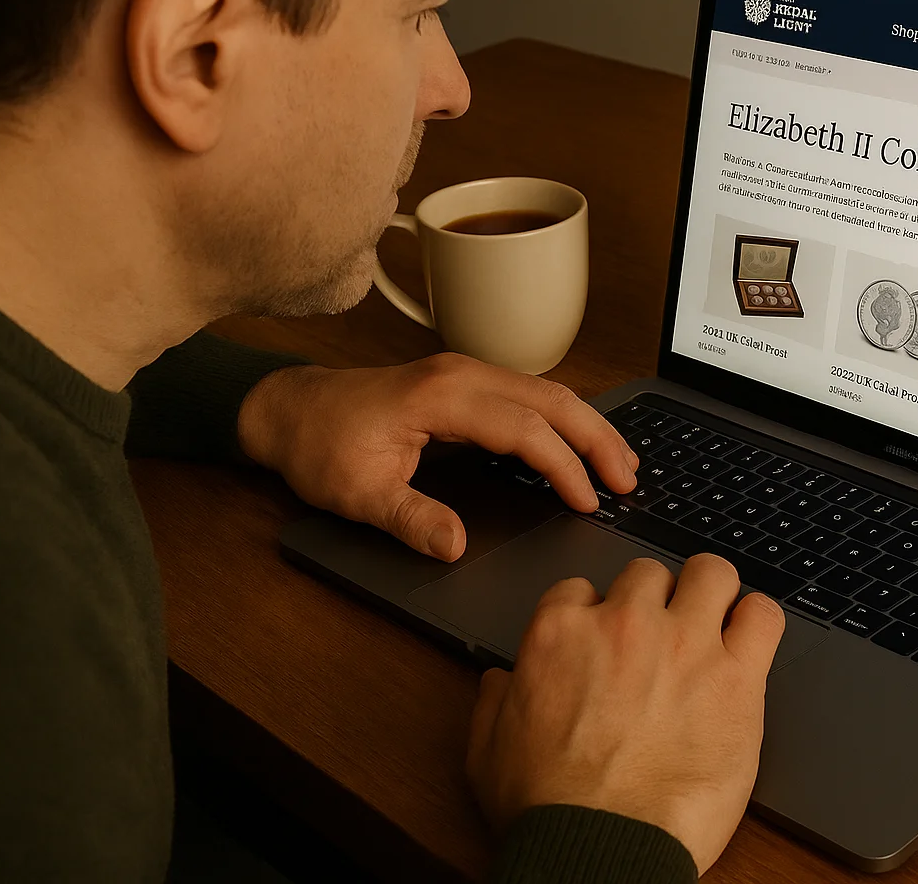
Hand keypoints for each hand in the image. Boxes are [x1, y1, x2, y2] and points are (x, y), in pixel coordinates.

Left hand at [236, 352, 637, 559]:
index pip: (525, 428)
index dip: (563, 466)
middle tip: (628, 481)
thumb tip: (455, 545)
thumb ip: (409, 519)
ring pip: (547, 392)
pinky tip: (579, 443)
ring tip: (621, 465)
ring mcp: (466, 372)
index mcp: (442, 395)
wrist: (289, 410)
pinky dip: (564, 419)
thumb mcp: (358, 494)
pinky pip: (530, 395)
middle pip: (552, 399)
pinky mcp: (465, 381)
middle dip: (597, 439)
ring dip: (587, 426)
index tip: (587, 502)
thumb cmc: (321, 446)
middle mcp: (462, 374)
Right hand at [467, 555, 784, 874]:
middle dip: (654, 600)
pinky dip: (757, 622)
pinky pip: (763, 616)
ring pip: (711, 573)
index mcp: (560, 633)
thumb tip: (501, 681)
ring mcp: (685, 643)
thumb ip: (494, 701)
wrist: (600, 849)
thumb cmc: (547, 809)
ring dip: (710, 594)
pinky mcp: (737, 676)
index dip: (595, 615)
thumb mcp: (487, 751)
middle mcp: (625, 623)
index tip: (605, 641)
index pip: (582, 588)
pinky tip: (749, 641)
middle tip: (660, 637)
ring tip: (712, 625)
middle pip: (648, 574)